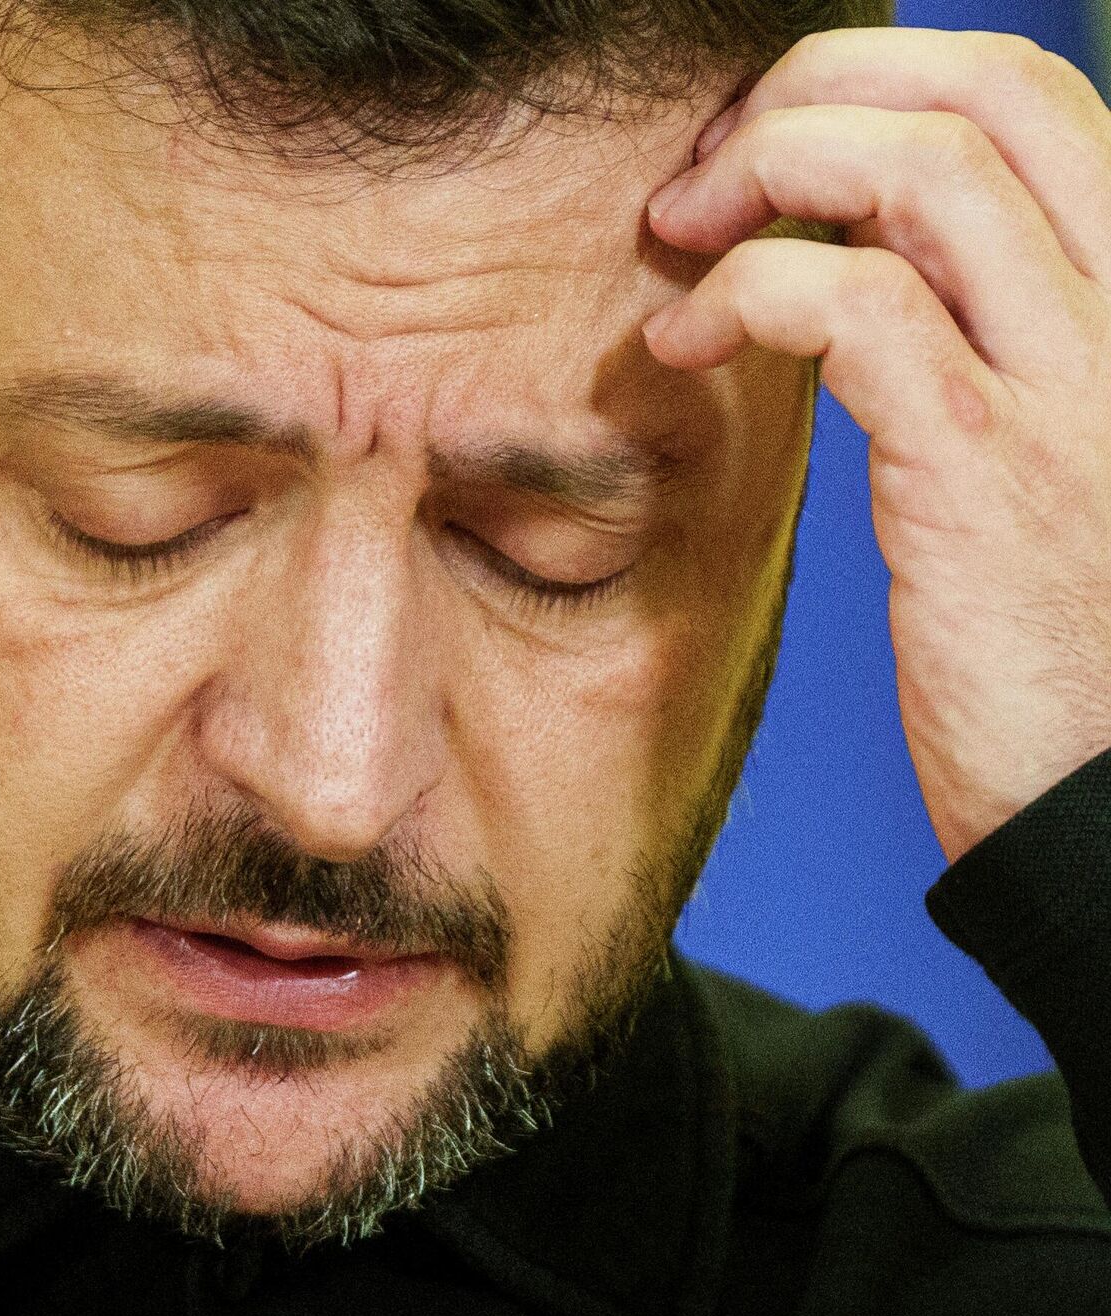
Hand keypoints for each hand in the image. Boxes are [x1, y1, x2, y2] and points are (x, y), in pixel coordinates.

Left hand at [642, 26, 1110, 863]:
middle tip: (709, 163)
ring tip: (679, 231)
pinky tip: (680, 346)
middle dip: (819, 87)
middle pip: (988, 90)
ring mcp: (1077, 387)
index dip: (882, 82)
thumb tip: (853, 260)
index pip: (1030, 99)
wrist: (1110, 801)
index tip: (766, 140)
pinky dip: (745, 295)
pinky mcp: (988, 473)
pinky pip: (854, 309)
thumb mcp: (1043, 453)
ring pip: (924, 172)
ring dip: (769, 170)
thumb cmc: (1061, 640)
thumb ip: (979, 341)